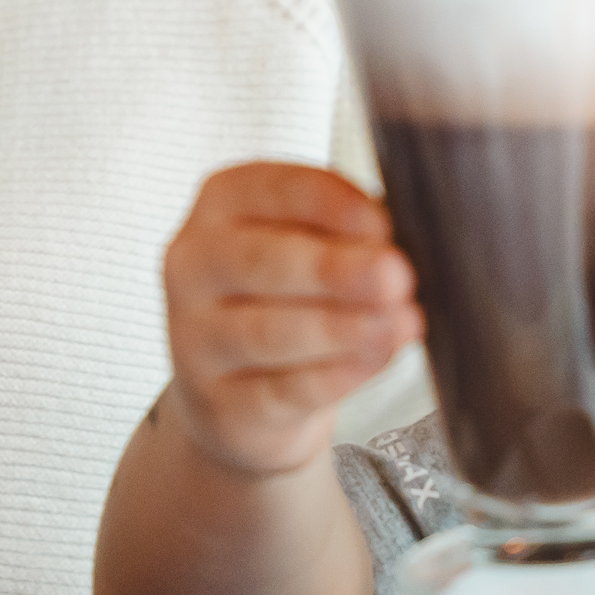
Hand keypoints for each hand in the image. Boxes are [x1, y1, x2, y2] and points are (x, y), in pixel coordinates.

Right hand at [162, 163, 423, 478]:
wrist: (239, 394)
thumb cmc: (285, 298)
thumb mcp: (308, 246)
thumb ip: (348, 234)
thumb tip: (400, 243)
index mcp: (221, 205)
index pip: (269, 190)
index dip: (329, 204)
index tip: (382, 222)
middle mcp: (194, 266)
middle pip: (261, 261)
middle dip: (336, 269)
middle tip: (396, 275)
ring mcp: (195, 339)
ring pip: (267, 332)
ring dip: (342, 327)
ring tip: (400, 322)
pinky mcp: (218, 404)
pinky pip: (279, 390)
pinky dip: (334, 375)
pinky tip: (374, 360)